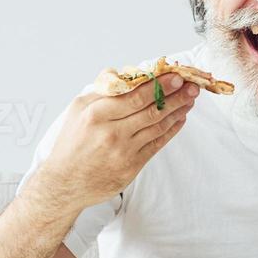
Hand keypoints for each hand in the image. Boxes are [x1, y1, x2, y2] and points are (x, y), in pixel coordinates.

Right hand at [36, 73, 197, 209]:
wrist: (65, 183)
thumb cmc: (71, 143)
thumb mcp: (77, 110)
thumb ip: (102, 91)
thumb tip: (126, 74)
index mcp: (96, 115)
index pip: (135, 96)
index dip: (159, 86)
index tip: (175, 77)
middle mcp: (111, 133)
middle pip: (151, 111)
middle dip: (175, 96)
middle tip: (191, 86)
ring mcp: (123, 152)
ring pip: (157, 127)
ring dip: (177, 112)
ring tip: (189, 99)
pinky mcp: (131, 167)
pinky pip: (156, 145)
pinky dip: (171, 131)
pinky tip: (180, 119)